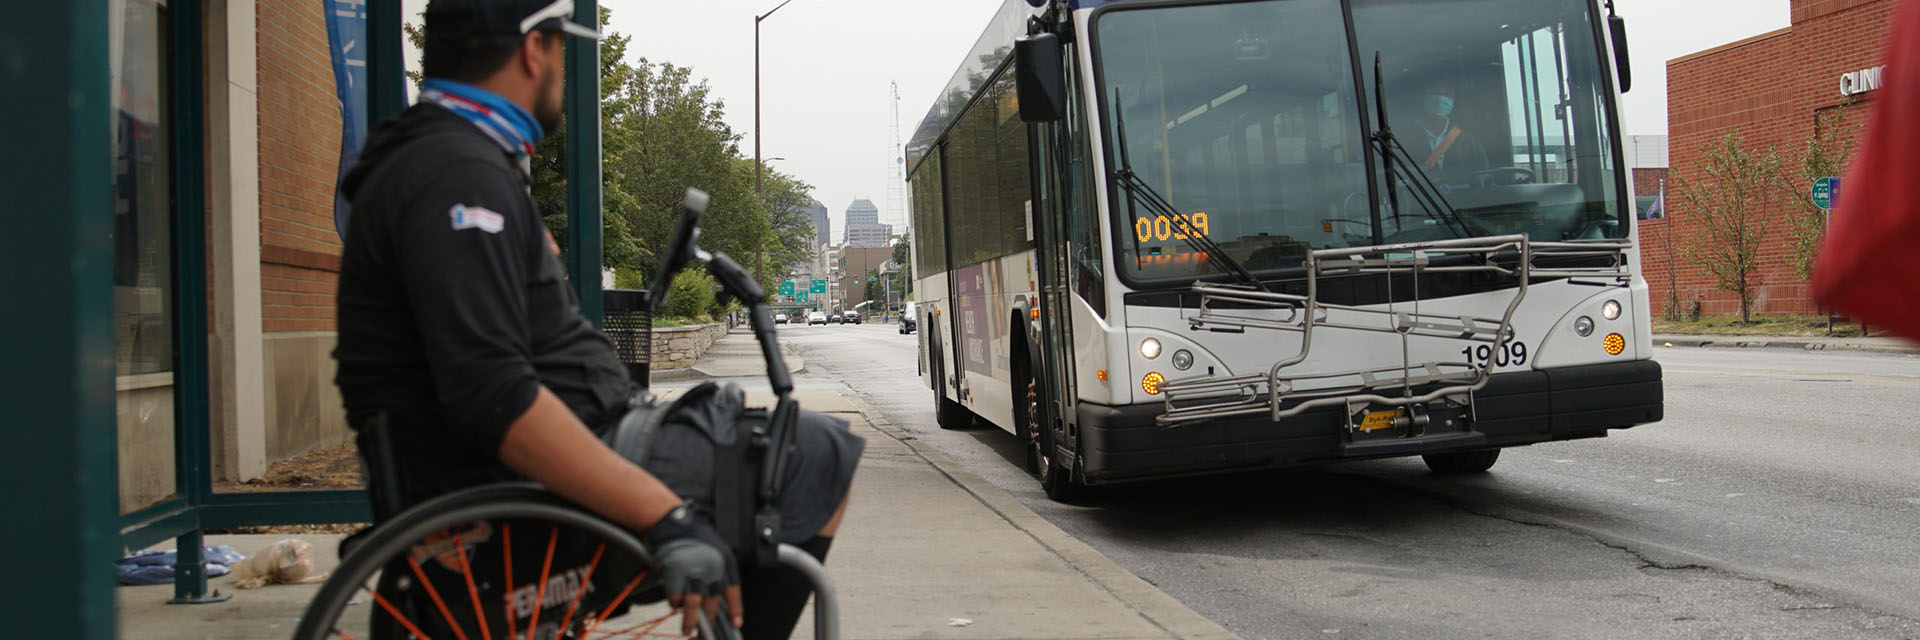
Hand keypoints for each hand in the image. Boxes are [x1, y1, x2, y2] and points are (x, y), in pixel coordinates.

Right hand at [643, 504, 743, 632]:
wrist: (668, 520)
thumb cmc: (688, 533)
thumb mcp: (711, 549)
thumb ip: (715, 570)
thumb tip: (713, 596)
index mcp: (724, 560)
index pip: (733, 590)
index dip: (735, 608)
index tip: (737, 622)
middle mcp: (712, 566)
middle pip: (713, 601)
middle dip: (709, 619)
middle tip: (704, 631)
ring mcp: (694, 570)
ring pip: (695, 605)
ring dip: (690, 621)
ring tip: (687, 630)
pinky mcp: (676, 572)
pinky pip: (676, 598)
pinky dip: (674, 603)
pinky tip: (674, 602)